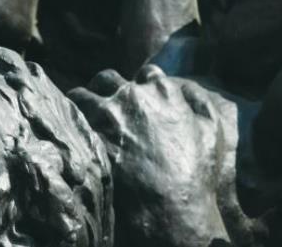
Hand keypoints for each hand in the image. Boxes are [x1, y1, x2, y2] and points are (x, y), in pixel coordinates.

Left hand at [69, 66, 229, 245]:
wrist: (172, 207)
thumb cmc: (196, 172)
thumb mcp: (211, 131)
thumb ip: (199, 102)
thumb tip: (186, 88)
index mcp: (162, 90)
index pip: (146, 73)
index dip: (141, 86)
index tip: (136, 98)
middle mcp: (132, 95)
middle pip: (107, 78)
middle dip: (104, 89)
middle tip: (102, 105)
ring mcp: (108, 115)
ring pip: (81, 95)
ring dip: (81, 104)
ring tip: (78, 117)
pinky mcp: (90, 136)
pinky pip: (70, 121)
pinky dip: (70, 126)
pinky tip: (72, 137)